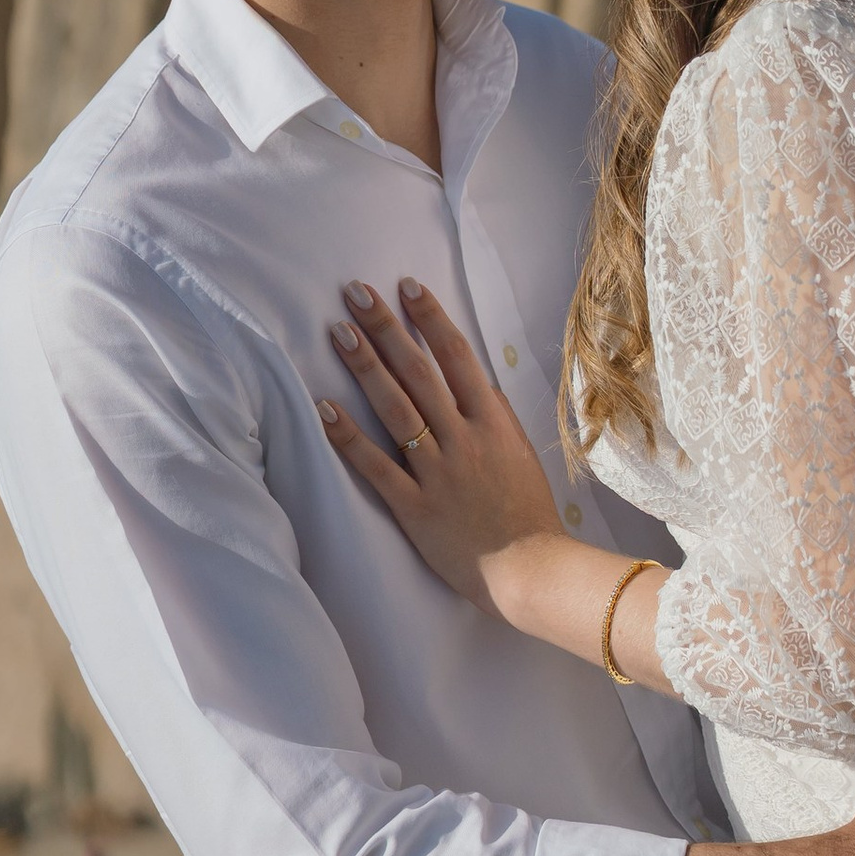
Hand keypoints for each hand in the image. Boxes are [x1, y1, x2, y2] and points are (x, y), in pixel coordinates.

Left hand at [319, 279, 566, 612]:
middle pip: (419, 372)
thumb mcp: (520, 452)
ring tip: (339, 332)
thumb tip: (473, 379)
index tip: (407, 287)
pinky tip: (324, 407)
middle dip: (386, 328)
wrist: (530, 569)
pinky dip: (349, 436)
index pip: (457, 356)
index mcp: (492, 421)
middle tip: (356, 293)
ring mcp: (438, 472)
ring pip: (396, 409)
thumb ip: (495, 415)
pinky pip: (376, 466)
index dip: (430, 318)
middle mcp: (463, 438)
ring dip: (366, 367)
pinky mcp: (415, 507)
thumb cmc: (527, 512)